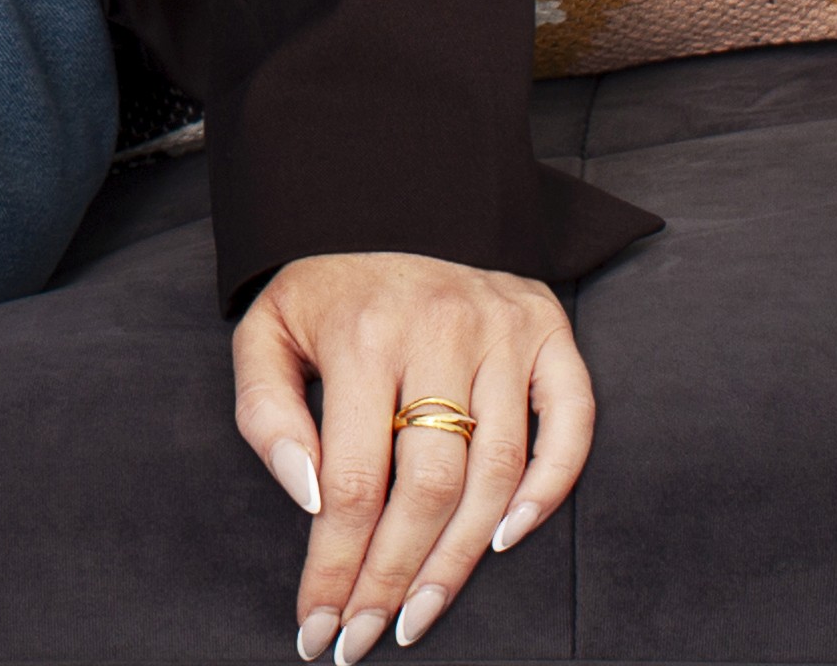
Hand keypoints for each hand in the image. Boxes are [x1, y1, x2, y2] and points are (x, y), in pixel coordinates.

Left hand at [233, 251, 593, 658]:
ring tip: (420, 615)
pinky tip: (505, 542)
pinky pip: (571, 423)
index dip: (337, 564)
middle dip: (394, 578)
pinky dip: (548, 489)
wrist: (384, 212)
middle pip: (428, 488)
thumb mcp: (265, 336)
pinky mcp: (548, 330)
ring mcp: (503, 329)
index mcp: (362, 332)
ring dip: (458, 560)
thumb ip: (266, 413)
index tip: (318, 624)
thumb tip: (310, 496)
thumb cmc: (325, 299)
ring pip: (496, 473)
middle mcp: (440, 327)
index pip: (355, 480)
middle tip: (365, 637)